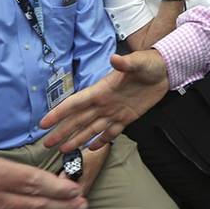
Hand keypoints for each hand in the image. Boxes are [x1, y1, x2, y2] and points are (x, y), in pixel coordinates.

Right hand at [40, 50, 169, 151]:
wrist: (165, 71)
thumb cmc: (149, 63)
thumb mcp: (138, 62)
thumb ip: (125, 63)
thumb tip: (114, 58)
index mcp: (101, 90)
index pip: (76, 103)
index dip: (59, 112)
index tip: (44, 123)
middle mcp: (104, 103)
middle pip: (79, 120)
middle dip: (62, 131)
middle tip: (46, 143)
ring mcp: (114, 112)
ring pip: (91, 129)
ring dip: (77, 139)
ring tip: (63, 150)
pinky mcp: (127, 118)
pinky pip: (110, 132)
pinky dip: (101, 141)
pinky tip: (91, 149)